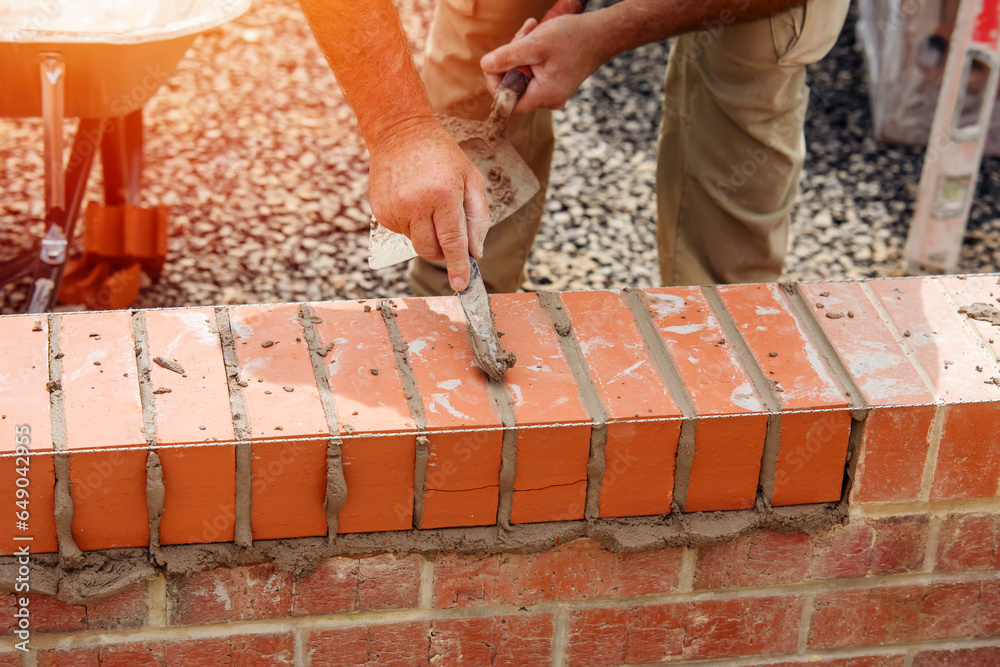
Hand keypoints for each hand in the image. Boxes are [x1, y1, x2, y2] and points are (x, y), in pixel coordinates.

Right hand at [368, 118, 489, 291]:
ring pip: (416, 244)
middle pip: (431, 251)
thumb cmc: (441, 155)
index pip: (452, 242)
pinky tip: (413, 202)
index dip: (457, 267)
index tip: (460, 285)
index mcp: (443, 195)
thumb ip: (478, 217)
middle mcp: (416, 204)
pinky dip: (412, 225)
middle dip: (444, 251)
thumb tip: (474, 252)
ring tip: (429, 205)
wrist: (400, 133)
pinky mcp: (381, 212)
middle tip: (449, 231)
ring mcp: (394, 209)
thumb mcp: (470, 178)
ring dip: (427, 234)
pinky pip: (401, 233)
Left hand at [480, 14, 601, 113]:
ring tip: (531, 28)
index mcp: (544, 96)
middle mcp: (548, 100)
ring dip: (520, 51)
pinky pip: (533, 72)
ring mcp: (552, 92)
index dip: (495, 82)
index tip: (496, 60)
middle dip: (510, 58)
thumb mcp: (536, 44)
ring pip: (522, 75)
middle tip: (522, 34)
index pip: (506, 102)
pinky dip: (530, 53)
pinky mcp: (555, 83)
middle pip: (513, 85)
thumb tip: (485, 65)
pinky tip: (536, 34)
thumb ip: (508, 57)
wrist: (602, 34)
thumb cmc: (573, 37)